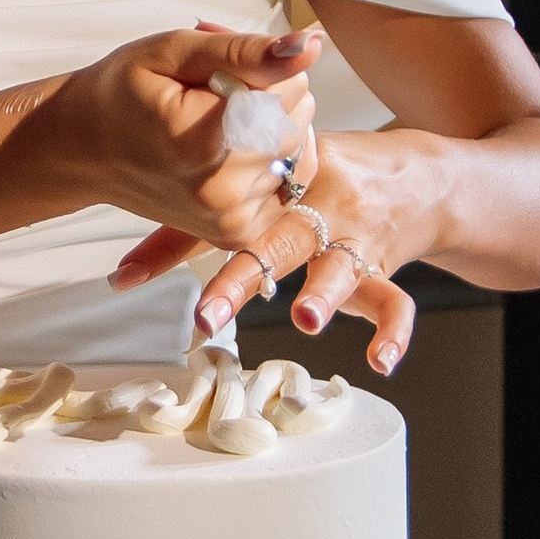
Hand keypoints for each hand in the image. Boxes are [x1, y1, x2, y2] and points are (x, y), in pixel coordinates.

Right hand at [43, 22, 320, 265]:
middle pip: (297, 121)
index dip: (261, 68)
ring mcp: (231, 219)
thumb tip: (309, 47)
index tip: (217, 74)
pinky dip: (268, 161)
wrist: (84, 150)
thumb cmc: (121, 95)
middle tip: (212, 95)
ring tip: (215, 123)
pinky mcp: (238, 234)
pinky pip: (289, 183)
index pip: (289, 89)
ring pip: (298, 151)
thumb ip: (246, 51)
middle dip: (269, 97)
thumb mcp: (175, 52)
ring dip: (269, 129)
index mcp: (204, 142)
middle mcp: (222, 191)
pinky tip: (230, 150)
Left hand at [118, 127, 438, 369]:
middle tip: (210, 311)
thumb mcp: (257, 196)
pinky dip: (393, 333)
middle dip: (244, 275)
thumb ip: (185, 233)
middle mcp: (319, 206)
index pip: (236, 203)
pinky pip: (396, 299)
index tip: (156, 265)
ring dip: (324, 292)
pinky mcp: (387, 266)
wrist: (419, 176)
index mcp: (279, 181)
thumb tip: (120, 279)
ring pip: (342, 263)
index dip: (197, 228)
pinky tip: (381, 362)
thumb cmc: (322, 184)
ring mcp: (357, 236)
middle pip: (280, 238)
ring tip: (305, 318)